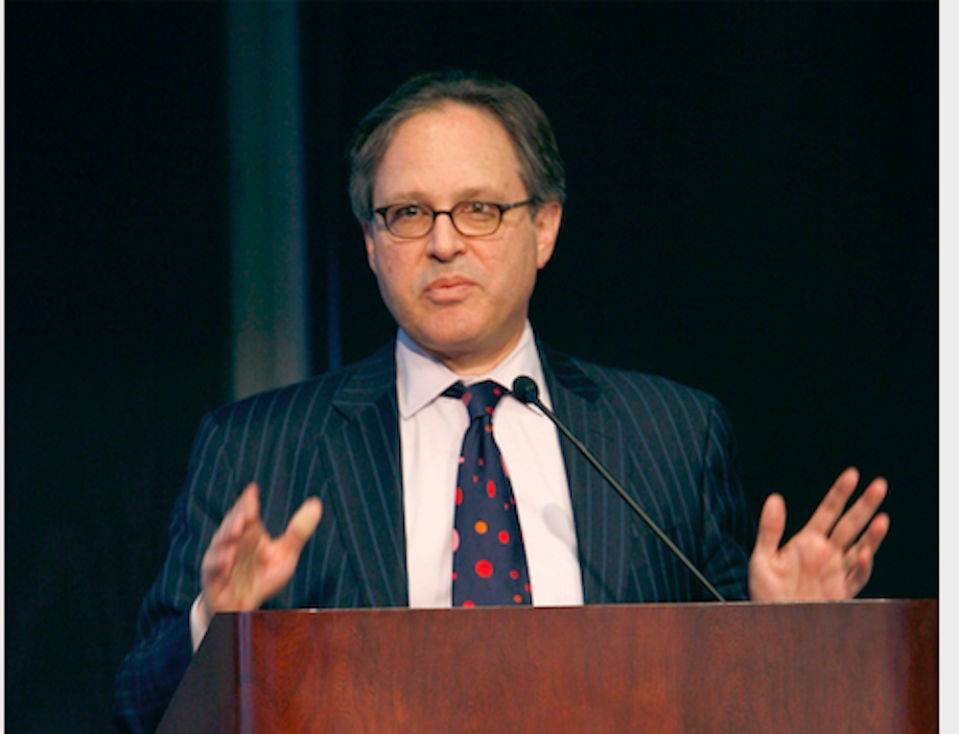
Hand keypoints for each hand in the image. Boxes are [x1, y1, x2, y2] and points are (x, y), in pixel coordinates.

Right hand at [199, 482, 321, 620]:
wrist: (243, 609)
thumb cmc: (262, 578)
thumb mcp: (285, 555)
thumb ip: (298, 532)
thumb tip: (316, 503)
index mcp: (249, 533)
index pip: (247, 512)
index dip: (249, 501)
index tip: (253, 489)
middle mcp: (233, 542)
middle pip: (233, 524)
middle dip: (238, 516)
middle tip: (248, 510)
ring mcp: (220, 559)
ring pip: (220, 543)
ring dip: (227, 536)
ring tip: (237, 530)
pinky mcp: (213, 578)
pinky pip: (212, 569)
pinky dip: (219, 563)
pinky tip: (228, 558)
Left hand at [748, 467, 888, 601]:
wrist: (772, 621)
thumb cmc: (765, 592)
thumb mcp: (762, 557)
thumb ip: (770, 529)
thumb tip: (774, 498)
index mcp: (808, 541)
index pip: (828, 511)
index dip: (840, 493)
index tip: (853, 474)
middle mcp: (826, 553)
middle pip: (850, 524)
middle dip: (865, 505)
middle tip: (879, 484)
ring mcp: (836, 572)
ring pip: (860, 548)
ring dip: (871, 535)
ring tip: (881, 519)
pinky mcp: (841, 592)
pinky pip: (855, 577)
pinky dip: (861, 565)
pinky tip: (863, 553)